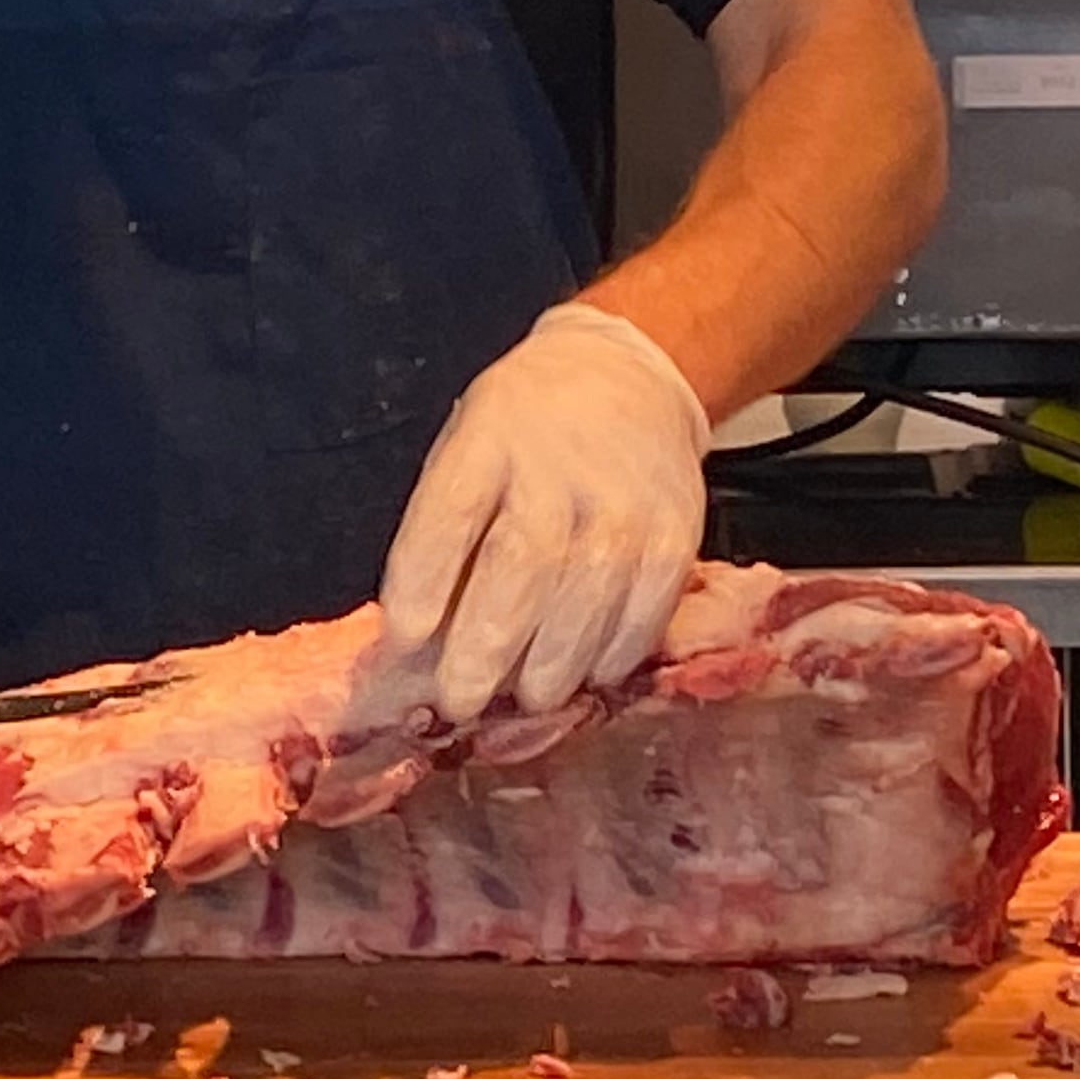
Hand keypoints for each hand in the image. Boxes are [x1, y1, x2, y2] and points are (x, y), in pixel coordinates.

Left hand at [377, 300, 711, 723]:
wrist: (625, 376)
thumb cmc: (522, 430)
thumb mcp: (465, 448)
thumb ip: (443, 531)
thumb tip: (419, 639)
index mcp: (489, 439)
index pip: (448, 516)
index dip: (422, 586)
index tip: (402, 643)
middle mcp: (558, 469)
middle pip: (521, 567)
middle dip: (484, 649)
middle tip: (460, 702)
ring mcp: (624, 503)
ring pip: (586, 601)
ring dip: (549, 668)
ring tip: (526, 701)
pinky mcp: (676, 534)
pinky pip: (643, 613)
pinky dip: (612, 656)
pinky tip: (589, 676)